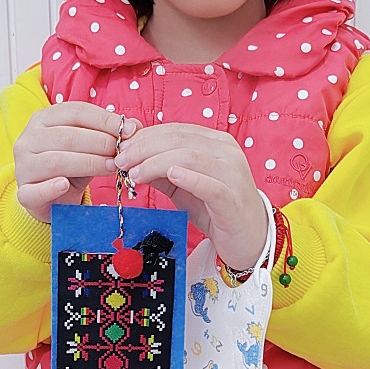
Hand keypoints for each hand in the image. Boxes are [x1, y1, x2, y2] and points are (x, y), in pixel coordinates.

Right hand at [13, 103, 142, 222]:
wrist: (52, 199)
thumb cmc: (72, 167)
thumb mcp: (91, 147)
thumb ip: (108, 135)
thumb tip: (135, 126)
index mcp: (44, 119)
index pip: (75, 112)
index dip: (104, 119)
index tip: (129, 130)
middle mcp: (28, 139)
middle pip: (67, 136)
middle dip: (100, 143)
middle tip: (122, 153)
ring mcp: (23, 166)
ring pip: (55, 161)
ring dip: (88, 164)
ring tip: (111, 168)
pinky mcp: (24, 193)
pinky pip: (35, 190)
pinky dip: (51, 187)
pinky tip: (66, 185)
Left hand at [113, 122, 268, 269]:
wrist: (249, 238)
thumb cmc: (215, 209)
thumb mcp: (183, 185)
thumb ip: (160, 169)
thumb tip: (129, 158)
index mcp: (216, 143)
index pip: (176, 130)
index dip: (145, 136)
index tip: (120, 148)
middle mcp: (227, 152)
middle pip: (180, 139)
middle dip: (144, 148)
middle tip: (120, 161)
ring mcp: (233, 173)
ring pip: (190, 157)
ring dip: (156, 163)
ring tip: (134, 174)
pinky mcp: (233, 199)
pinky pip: (209, 184)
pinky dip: (188, 177)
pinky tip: (170, 175)